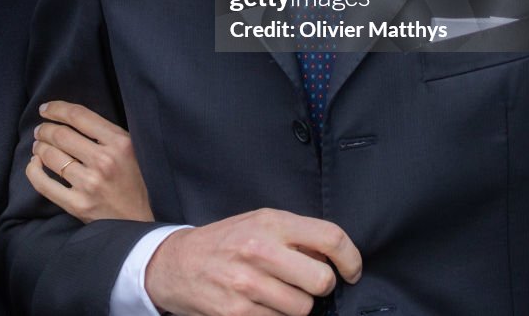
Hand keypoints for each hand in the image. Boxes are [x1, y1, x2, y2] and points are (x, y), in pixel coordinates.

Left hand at [27, 100, 153, 222]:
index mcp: (119, 142)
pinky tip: (34, 164)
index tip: (45, 109)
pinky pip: (44, 184)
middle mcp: (103, 161)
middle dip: (45, 129)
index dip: (57, 109)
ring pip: (51, 156)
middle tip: (40, 130)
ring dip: (39, 147)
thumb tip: (70, 118)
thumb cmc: (135, 181)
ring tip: (38, 145)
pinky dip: (34, 171)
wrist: (140, 222)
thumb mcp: (131, 149)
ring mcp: (89, 184)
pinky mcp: (78, 205)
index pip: (79, 116)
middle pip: (61, 135)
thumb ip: (106, 133)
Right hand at [144, 208, 361, 315]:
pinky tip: (261, 305)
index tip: (351, 271)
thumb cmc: (225, 241)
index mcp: (270, 222)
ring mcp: (248, 284)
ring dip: (297, 306)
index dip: (351, 258)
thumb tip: (335, 255)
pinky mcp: (237, 313)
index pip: (330, 237)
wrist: (177, 263)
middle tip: (304, 282)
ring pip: (303, 309)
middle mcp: (260, 250)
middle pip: (322, 280)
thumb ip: (294, 235)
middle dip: (318, 286)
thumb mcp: (258, 222)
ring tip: (277, 292)